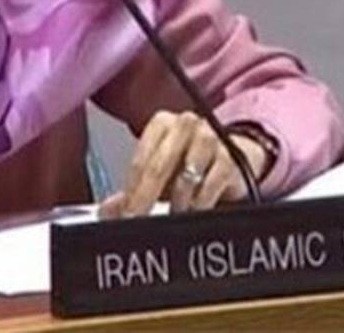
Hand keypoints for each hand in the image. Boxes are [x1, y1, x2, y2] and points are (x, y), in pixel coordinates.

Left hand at [98, 111, 267, 218]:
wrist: (234, 156)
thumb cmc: (190, 162)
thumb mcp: (161, 171)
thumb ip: (134, 188)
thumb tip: (109, 210)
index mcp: (162, 123)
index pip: (140, 160)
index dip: (130, 191)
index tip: (124, 215)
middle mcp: (185, 125)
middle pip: (158, 166)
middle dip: (145, 198)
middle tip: (137, 220)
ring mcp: (209, 139)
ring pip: (185, 178)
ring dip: (176, 202)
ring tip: (173, 213)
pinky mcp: (230, 157)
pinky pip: (209, 187)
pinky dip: (199, 204)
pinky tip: (194, 210)